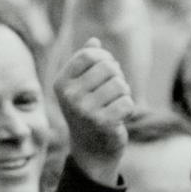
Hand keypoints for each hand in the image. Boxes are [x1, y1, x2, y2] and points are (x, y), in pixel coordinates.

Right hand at [56, 39, 132, 186]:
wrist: (91, 150)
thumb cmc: (89, 112)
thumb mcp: (82, 86)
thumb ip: (87, 63)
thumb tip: (94, 41)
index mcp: (62, 83)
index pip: (90, 54)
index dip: (105, 58)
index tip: (107, 72)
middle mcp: (69, 96)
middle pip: (108, 67)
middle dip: (117, 77)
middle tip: (112, 93)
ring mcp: (84, 110)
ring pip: (120, 85)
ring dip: (124, 94)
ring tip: (114, 106)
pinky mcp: (102, 123)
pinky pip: (128, 103)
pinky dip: (129, 109)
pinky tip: (119, 118)